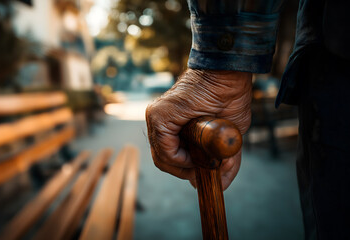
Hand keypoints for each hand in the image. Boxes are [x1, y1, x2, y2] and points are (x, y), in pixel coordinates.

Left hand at [145, 69, 251, 189]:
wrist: (229, 76)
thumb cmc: (229, 99)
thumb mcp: (227, 137)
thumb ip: (222, 161)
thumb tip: (220, 185)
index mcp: (172, 124)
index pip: (170, 155)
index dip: (185, 169)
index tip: (203, 171)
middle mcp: (160, 120)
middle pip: (163, 158)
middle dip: (183, 171)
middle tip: (202, 172)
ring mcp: (156, 117)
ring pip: (161, 156)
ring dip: (182, 166)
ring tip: (202, 163)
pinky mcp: (158, 115)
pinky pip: (164, 148)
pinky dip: (178, 158)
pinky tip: (193, 156)